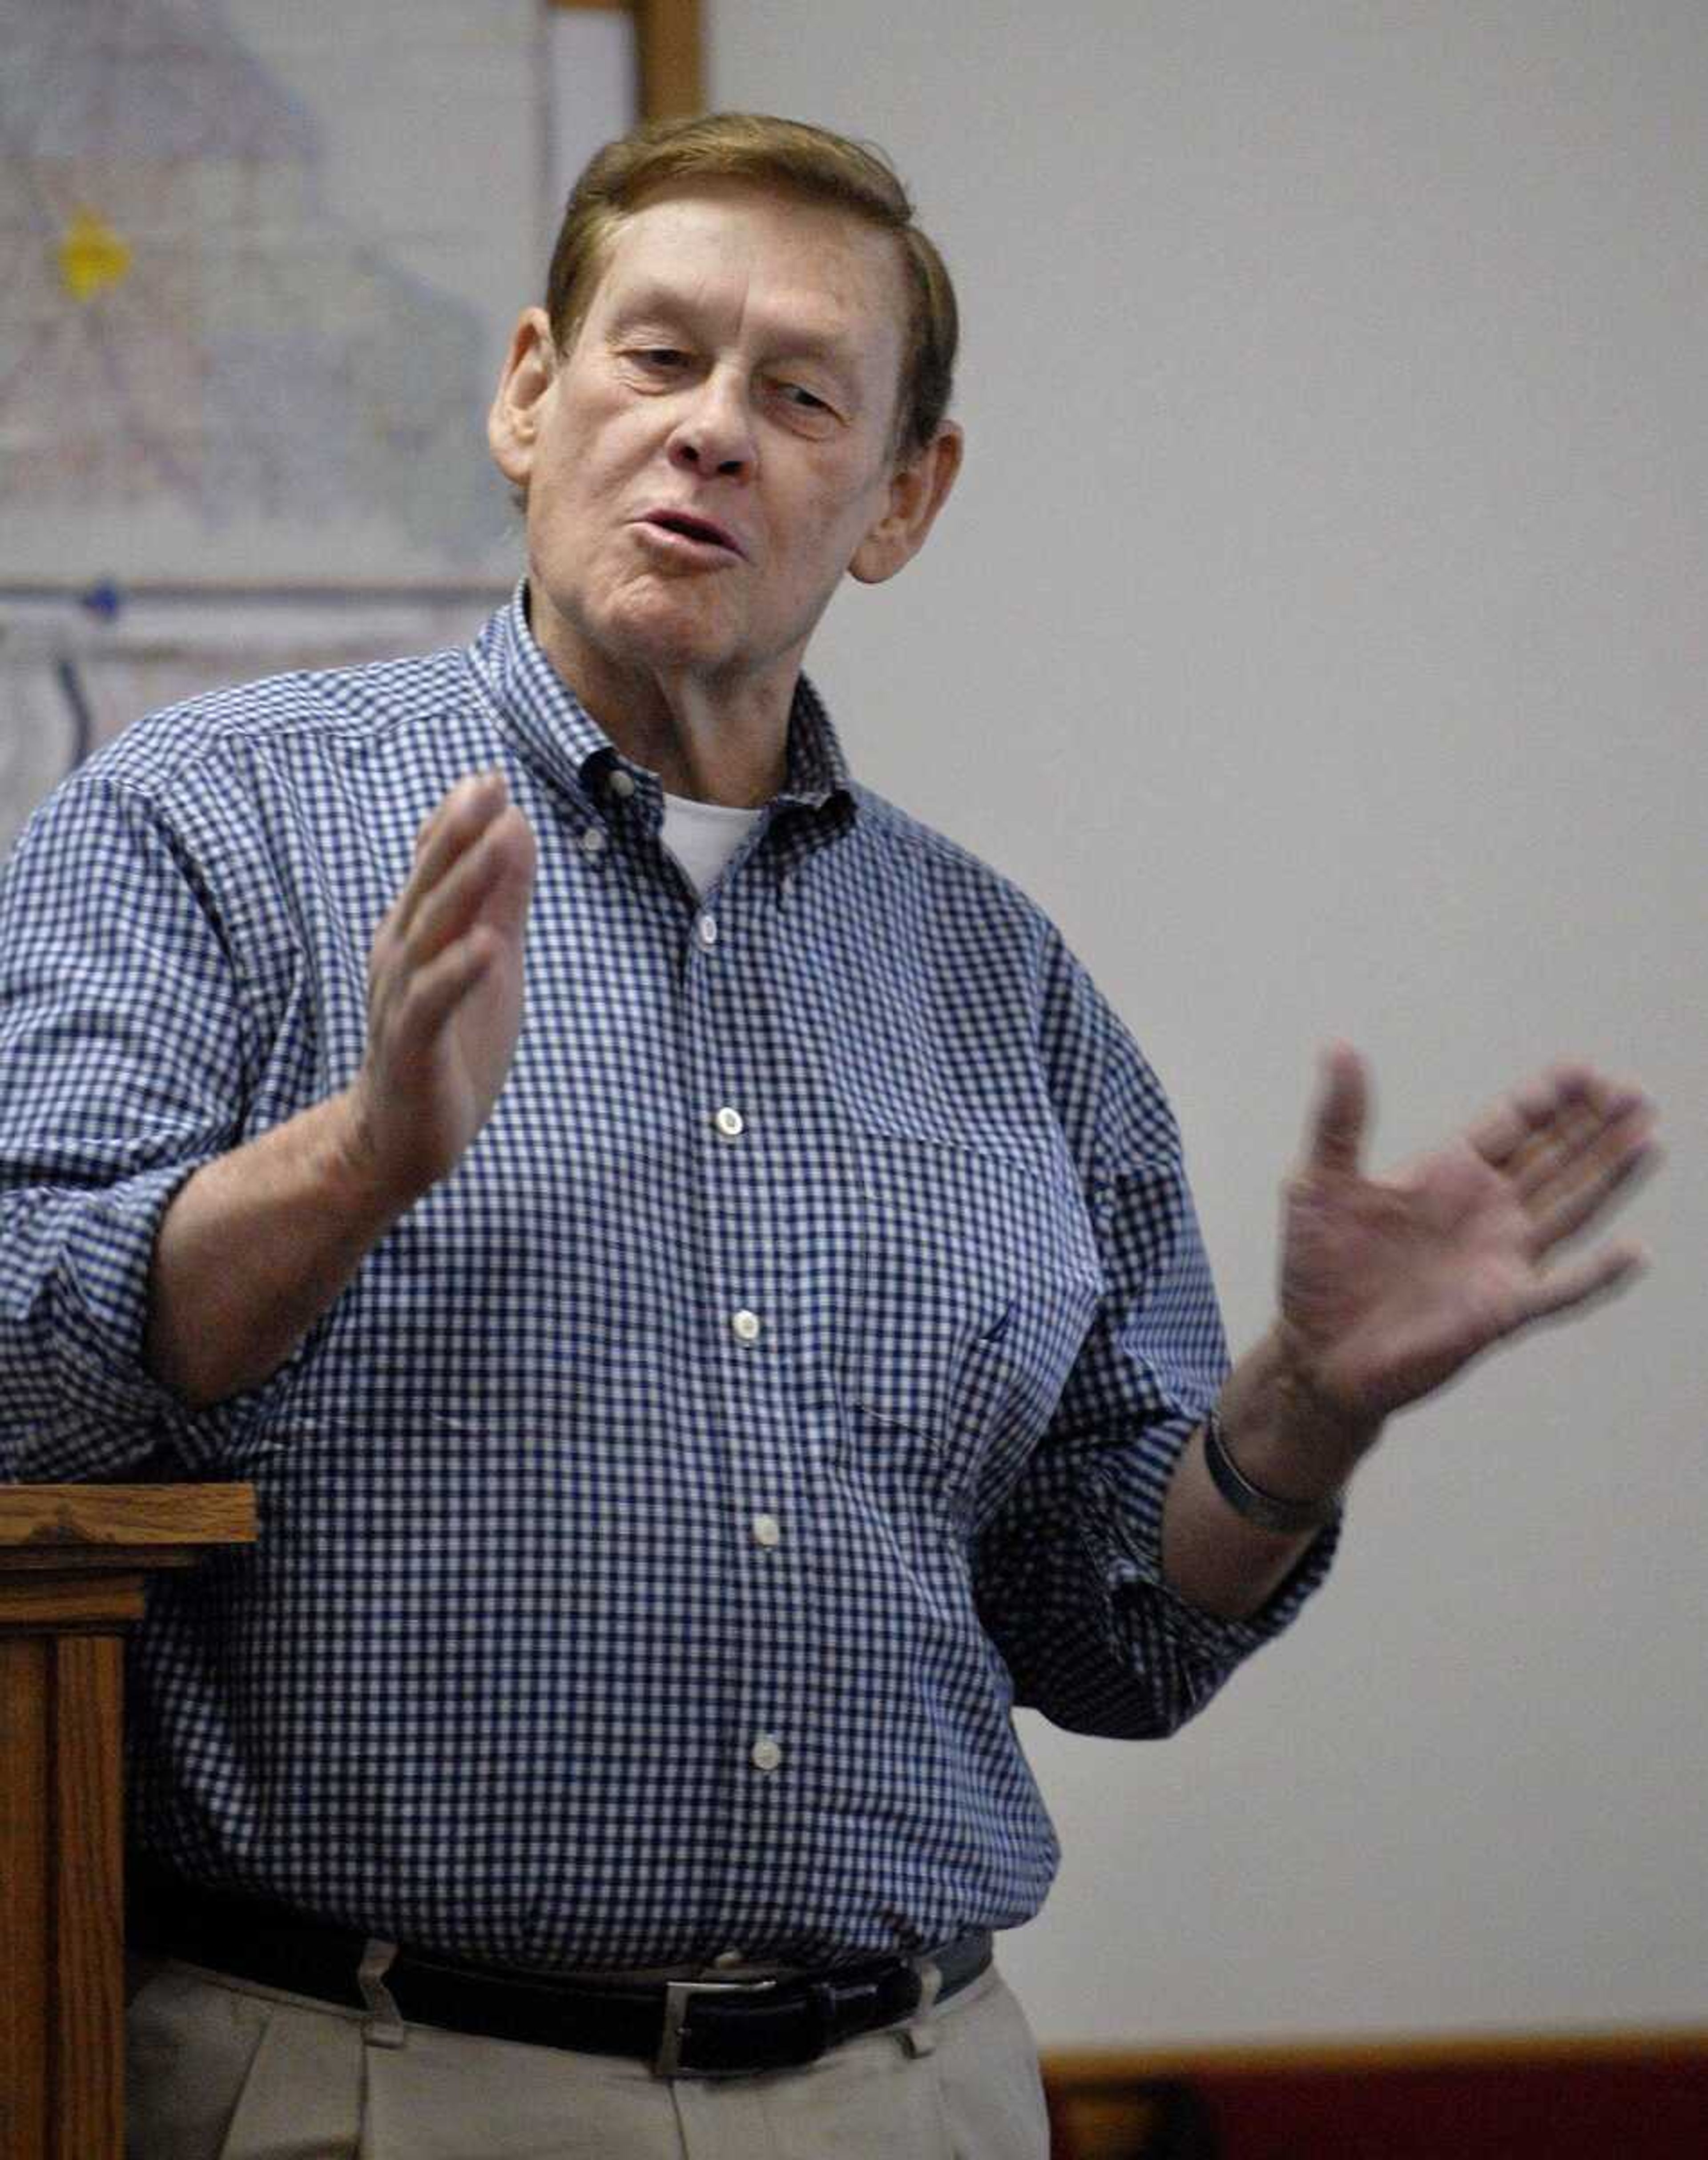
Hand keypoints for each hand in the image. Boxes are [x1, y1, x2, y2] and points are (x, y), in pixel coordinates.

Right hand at [345, 770, 536, 1204]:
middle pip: (431, 888)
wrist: (399, 1139)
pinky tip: (487, 949)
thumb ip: (500, 898)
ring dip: (463, 888)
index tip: (492, 776)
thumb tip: (515, 825)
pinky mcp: (412, 1050)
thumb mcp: (488, 959)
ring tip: (496, 843)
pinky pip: (432, 1006)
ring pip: (431, 935)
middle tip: (487, 785)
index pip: (438, 868)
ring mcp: (403, 1002)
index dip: (461, 823)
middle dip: (458, 835)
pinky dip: (458, 974)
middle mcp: (402, 958)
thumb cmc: (449, 1043)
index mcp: (419, 933)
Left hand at [1274, 1044, 1656, 1446]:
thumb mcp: (1317, 1183)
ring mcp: (1499, 1258)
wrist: (1315, 1350)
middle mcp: (1484, 1210)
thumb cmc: (1315, 1268)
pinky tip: (1634, 1252)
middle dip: (1594, 1124)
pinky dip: (1598, 1275)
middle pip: (1554, 1156)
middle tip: (1632, 1092)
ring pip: (1571, 1208)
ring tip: (1649, 1137)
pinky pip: (1561, 1290)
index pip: (1511, 1124)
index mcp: (1445, 1173)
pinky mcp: (1502, 1310)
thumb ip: (1338, 1119)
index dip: (1548, 1097)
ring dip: (1609, 1175)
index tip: (1581, 1069)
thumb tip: (1338, 1047)